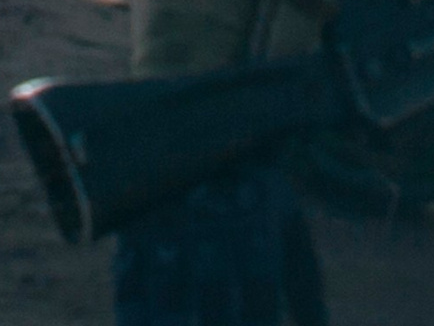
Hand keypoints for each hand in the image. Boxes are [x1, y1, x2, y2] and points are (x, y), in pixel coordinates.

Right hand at [112, 168, 322, 325]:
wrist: (201, 129)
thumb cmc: (252, 193)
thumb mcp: (287, 223)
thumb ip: (305, 284)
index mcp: (255, 224)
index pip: (259, 298)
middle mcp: (211, 227)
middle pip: (214, 307)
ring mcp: (167, 229)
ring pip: (168, 304)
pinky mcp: (131, 233)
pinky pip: (128, 292)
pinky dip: (136, 325)